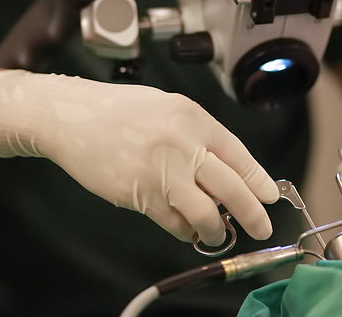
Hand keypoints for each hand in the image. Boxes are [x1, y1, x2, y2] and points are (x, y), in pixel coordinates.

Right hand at [0, 70, 279, 245]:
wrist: (72, 116)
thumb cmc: (121, 111)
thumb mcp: (168, 109)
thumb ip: (198, 138)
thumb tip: (224, 174)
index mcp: (193, 118)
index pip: (238, 154)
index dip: (258, 180)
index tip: (270, 197)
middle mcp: (182, 143)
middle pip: (230, 188)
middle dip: (252, 214)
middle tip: (262, 228)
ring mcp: (160, 170)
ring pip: (204, 213)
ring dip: (216, 229)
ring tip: (217, 233)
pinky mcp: (138, 193)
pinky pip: (173, 221)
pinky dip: (185, 230)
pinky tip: (187, 228)